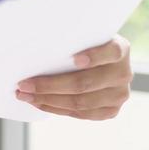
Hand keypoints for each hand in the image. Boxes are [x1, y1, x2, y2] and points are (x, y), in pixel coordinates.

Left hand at [15, 35, 132, 120]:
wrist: (104, 61)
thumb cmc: (85, 44)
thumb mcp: (84, 35)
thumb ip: (72, 38)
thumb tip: (36, 41)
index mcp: (120, 49)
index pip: (111, 52)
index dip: (94, 56)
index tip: (74, 59)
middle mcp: (124, 73)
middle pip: (85, 83)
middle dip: (50, 85)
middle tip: (24, 84)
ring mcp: (120, 94)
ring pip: (81, 102)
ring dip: (48, 100)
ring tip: (25, 95)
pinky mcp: (112, 110)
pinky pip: (81, 114)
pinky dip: (56, 109)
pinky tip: (39, 103)